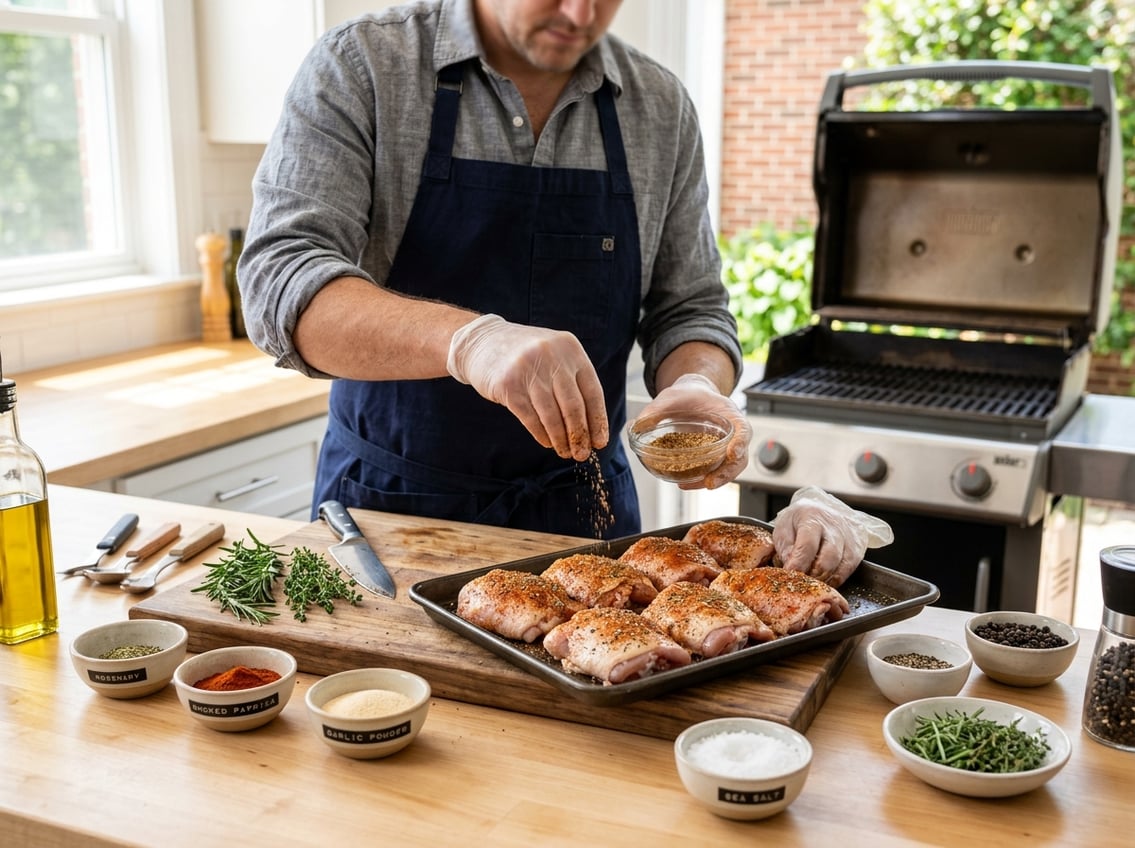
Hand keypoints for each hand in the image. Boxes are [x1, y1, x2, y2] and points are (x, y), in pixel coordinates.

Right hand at [447, 314, 606, 460]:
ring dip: (560, 439)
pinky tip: (547, 442)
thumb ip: (572, 380)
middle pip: (573, 406)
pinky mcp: (508, 384)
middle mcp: (551, 356)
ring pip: (552, 415)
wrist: (483, 341)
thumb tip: (591, 426)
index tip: (600, 442)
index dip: (598, 420)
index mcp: (570, 348)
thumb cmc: (526, 356)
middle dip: (580, 435)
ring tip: (565, 453)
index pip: (592, 391)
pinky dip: (541, 434)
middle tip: (582, 454)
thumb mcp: (554, 355)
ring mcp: (528, 369)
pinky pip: (530, 417)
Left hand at [634, 373, 751, 488]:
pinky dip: (704, 479)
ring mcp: (726, 447)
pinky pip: (716, 471)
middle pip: (740, 457)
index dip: (740, 442)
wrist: (692, 397)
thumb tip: (636, 425)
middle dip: (727, 473)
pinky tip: (685, 482)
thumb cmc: (688, 395)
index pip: (743, 430)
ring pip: (730, 469)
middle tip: (709, 483)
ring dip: (715, 481)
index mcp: (729, 414)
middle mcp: (732, 434)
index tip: (732, 453)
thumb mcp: (671, 397)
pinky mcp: (716, 457)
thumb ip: (656, 409)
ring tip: (689, 485)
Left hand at [772, 486, 893, 586]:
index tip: (790, 575)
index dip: (799, 564)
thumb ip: (785, 547)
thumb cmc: (801, 521)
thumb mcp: (785, 527)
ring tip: (812, 582)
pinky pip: (849, 569)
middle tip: (802, 582)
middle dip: (814, 575)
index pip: (807, 545)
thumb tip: (791, 568)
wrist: (824, 510)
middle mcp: (834, 526)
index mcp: (812, 518)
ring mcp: (849, 537)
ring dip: (825, 579)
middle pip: (828, 558)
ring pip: (841, 566)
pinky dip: (836, 579)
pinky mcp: (858, 547)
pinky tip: (825, 579)